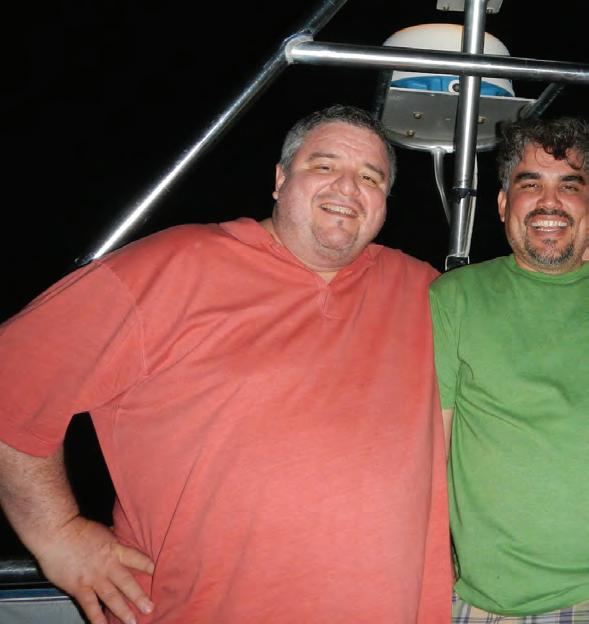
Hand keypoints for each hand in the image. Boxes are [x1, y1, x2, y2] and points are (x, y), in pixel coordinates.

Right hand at [35, 515, 154, 623]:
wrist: (57, 532)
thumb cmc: (78, 528)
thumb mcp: (103, 531)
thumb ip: (113, 539)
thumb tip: (120, 538)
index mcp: (115, 548)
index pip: (136, 558)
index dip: (147, 566)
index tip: (158, 574)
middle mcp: (107, 565)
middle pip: (127, 583)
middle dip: (139, 597)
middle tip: (150, 608)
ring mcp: (93, 577)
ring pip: (111, 597)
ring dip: (122, 611)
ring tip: (133, 622)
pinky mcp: (78, 587)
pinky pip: (90, 605)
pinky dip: (96, 618)